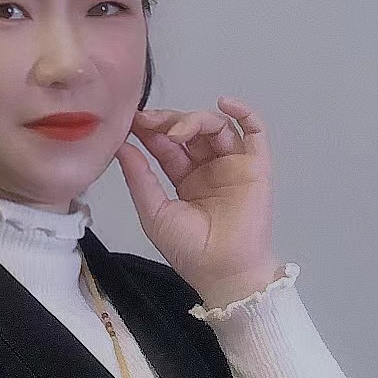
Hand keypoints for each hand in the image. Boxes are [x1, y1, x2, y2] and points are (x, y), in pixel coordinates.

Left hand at [114, 97, 279, 304]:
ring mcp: (233, 166)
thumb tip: (122, 147)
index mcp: (186, 180)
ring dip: (195, 120)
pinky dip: (244, 112)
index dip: (152, 130)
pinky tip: (224, 104)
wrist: (223, 273)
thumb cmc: (191, 252)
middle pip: (191, 130)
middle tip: (150, 121)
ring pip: (217, 126)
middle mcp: (210, 169)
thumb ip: (139, 179)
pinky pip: (255, 132)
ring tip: (177, 131)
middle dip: (169, 120)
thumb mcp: (154, 213)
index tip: (133, 120)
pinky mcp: (255, 167)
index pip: (168, 145)